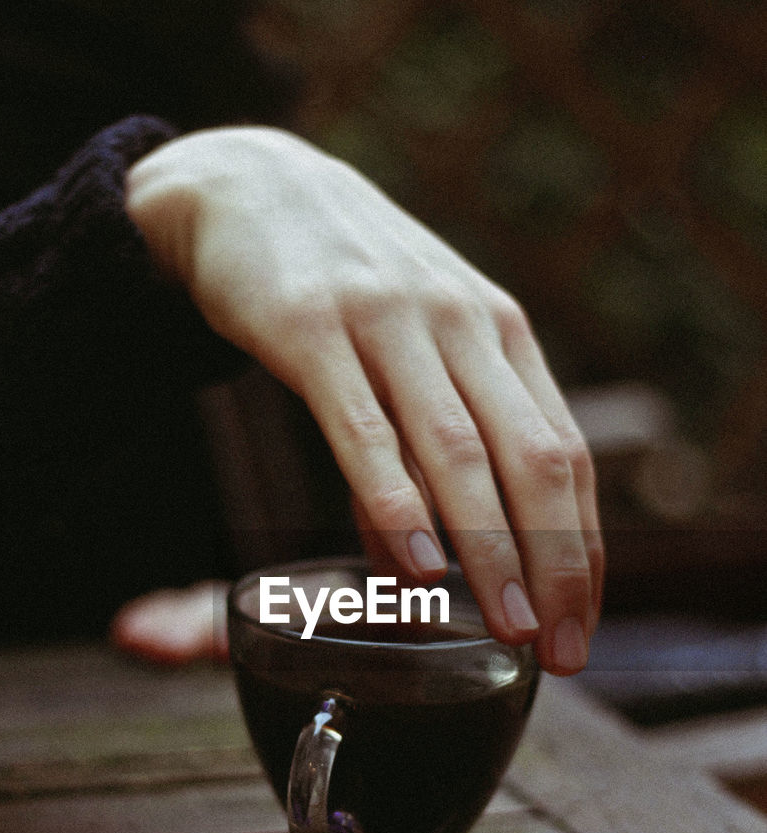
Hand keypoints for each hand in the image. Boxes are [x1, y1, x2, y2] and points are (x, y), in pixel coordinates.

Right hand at [125, 126, 602, 674]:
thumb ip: (418, 455)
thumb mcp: (405, 352)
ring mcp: (389, 321)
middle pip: (532, 459)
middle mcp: (459, 324)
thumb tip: (422, 564)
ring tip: (509, 626)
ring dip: (491, 547)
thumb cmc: (340, 284)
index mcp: (497, 333)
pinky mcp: (312, 327)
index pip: (566, 453)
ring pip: (458, 450)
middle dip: (556, 563)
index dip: (584, 547)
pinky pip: (364, 425)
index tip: (583, 624)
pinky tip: (415, 562)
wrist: (248, 184)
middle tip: (561, 648)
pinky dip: (394, 498)